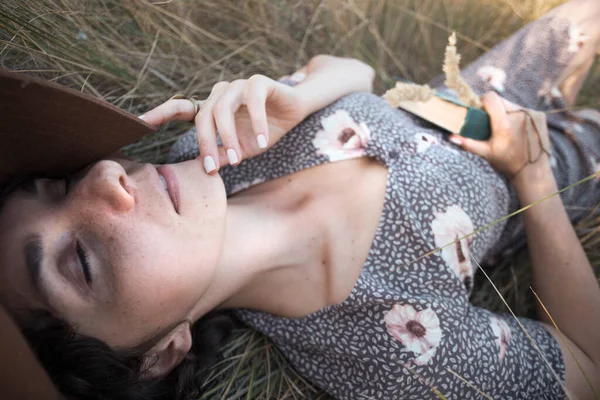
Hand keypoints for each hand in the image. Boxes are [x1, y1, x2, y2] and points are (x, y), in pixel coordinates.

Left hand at [140, 75, 306, 173]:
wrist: (296, 111)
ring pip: (222, 108)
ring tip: (239, 158)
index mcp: (211, 108)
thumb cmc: (266, 130)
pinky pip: (252, 101)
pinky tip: (263, 140)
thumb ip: (223, 155)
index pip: (180, 110)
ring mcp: (238, 86)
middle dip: (205, 143)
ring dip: (229, 136)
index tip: (140, 124)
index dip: (159, 114)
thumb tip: (205, 170)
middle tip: (212, 167)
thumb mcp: (242, 149)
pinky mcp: (259, 82)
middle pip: (203, 117)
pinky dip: (256, 122)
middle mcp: (220, 94)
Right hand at [449, 92, 551, 179]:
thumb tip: (451, 137)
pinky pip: (524, 110)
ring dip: (506, 111)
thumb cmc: (506, 162)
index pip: (491, 98)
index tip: (480, 109)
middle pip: (501, 100)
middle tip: (490, 121)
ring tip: (505, 126)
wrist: (533, 170)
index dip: (483, 100)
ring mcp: (532, 114)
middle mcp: (519, 115)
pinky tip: (517, 128)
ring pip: (512, 105)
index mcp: (504, 123)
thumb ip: (468, 143)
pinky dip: (518, 116)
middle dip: (494, 108)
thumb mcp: (486, 153)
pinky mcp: (540, 115)